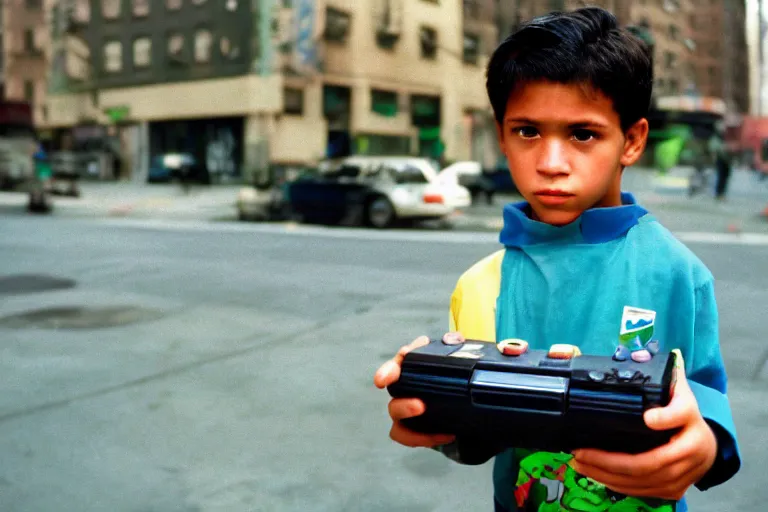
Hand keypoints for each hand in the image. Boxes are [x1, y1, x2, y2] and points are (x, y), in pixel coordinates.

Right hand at [374, 334, 456, 447]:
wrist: (462, 395)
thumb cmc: (448, 369)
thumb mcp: (454, 353)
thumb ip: (454, 343)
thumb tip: (454, 339)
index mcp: (408, 368)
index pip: (394, 367)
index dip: (387, 372)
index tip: (382, 380)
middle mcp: (403, 391)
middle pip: (393, 401)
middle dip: (403, 405)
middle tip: (419, 406)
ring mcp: (407, 412)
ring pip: (398, 424)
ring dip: (412, 430)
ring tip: (437, 431)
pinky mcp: (416, 430)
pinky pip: (412, 438)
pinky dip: (427, 438)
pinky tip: (448, 434)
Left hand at [570, 354, 717, 500]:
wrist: (708, 445)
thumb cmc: (682, 411)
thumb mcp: (677, 388)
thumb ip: (666, 371)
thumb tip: (654, 351)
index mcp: (689, 415)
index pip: (679, 415)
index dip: (665, 418)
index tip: (647, 418)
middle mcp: (691, 447)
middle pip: (650, 460)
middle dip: (609, 460)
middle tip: (580, 452)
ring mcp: (685, 472)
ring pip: (643, 480)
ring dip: (606, 475)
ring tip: (579, 464)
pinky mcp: (676, 489)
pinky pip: (644, 491)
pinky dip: (617, 485)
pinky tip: (596, 476)